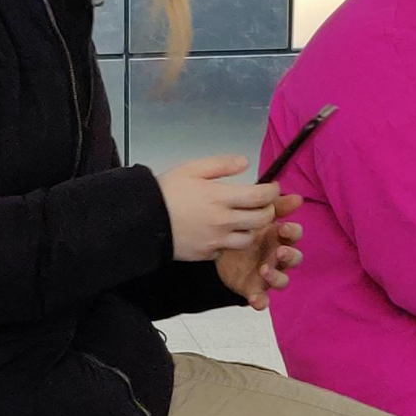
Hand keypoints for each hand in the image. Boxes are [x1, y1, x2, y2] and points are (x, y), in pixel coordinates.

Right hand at [157, 156, 280, 261]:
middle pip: (262, 219)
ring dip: (252, 228)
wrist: (144, 220)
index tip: (272, 188)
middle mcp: (224, 221)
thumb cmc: (167, 191)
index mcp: (221, 197)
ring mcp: (217, 240)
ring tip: (245, 220)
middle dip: (268, 210)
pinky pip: (228, 249)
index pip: (260, 196)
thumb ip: (221, 165)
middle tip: (262, 204)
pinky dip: (230, 241)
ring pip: (249, 238)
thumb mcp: (191, 169)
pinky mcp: (207, 253)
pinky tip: (223, 233)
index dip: (272, 191)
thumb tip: (246, 162)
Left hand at [213, 197, 304, 309]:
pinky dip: (261, 301)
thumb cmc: (245, 231)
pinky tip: (256, 299)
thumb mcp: (258, 217)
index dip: (292, 232)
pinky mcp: (255, 289)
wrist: (218, 248)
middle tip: (280, 252)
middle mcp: (278, 258)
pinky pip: (262, 299)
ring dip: (276, 277)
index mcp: (280, 238)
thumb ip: (276, 207)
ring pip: (282, 280)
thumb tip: (298, 197)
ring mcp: (268, 275)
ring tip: (264, 270)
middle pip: (294, 259)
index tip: (283, 228)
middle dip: (290, 256)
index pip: (294, 235)